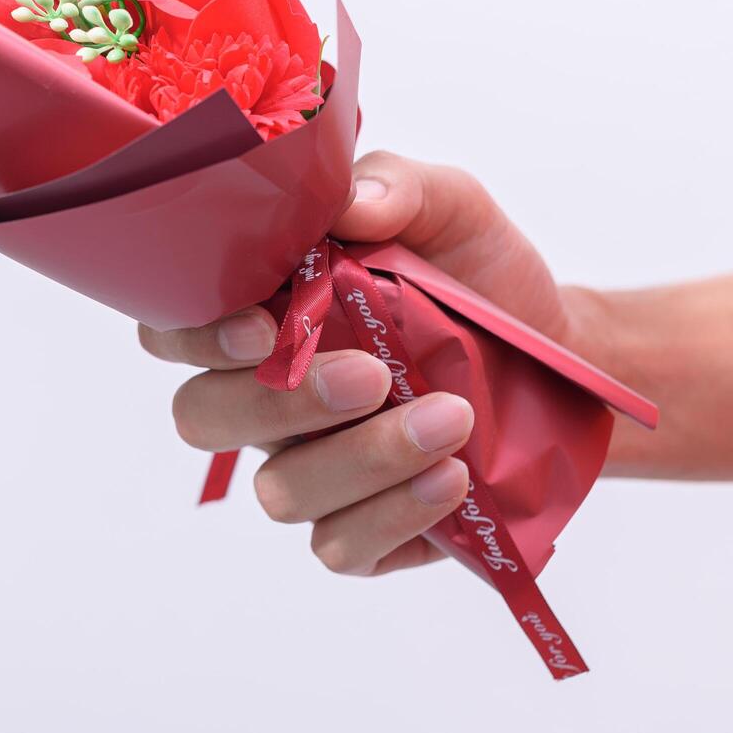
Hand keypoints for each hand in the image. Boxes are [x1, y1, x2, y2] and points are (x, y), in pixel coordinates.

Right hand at [139, 151, 600, 575]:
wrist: (557, 355)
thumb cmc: (476, 274)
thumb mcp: (448, 209)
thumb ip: (394, 187)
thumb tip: (348, 203)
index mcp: (262, 313)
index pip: (175, 330)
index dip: (195, 336)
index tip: (264, 327)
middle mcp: (267, 395)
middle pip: (203, 418)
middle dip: (278, 404)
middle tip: (370, 378)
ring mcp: (310, 466)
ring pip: (279, 490)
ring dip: (361, 459)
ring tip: (451, 420)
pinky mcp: (362, 529)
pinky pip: (339, 545)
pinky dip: (392, 515)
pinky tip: (452, 478)